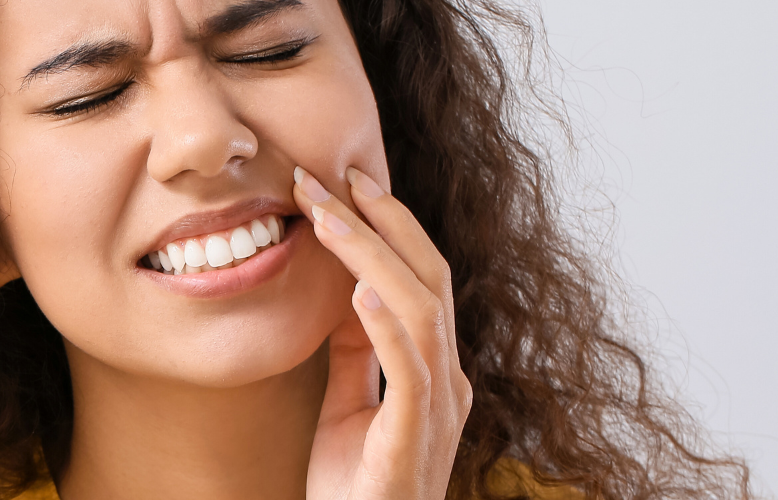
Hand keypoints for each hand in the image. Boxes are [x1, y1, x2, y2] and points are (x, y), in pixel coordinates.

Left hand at [294, 166, 471, 499]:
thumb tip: (347, 295)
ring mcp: (438, 410)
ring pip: (420, 311)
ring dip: (372, 256)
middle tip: (335, 175)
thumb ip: (354, 356)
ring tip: (329, 215)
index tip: (348, 181)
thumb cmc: (353, 491)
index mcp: (436, 373)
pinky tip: (359, 292)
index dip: (389, 227)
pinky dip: (387, 325)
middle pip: (428, 279)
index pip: (420, 280)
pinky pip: (409, 370)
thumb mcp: (347, 409)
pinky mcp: (414, 439)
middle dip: (383, 221)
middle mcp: (448, 384)